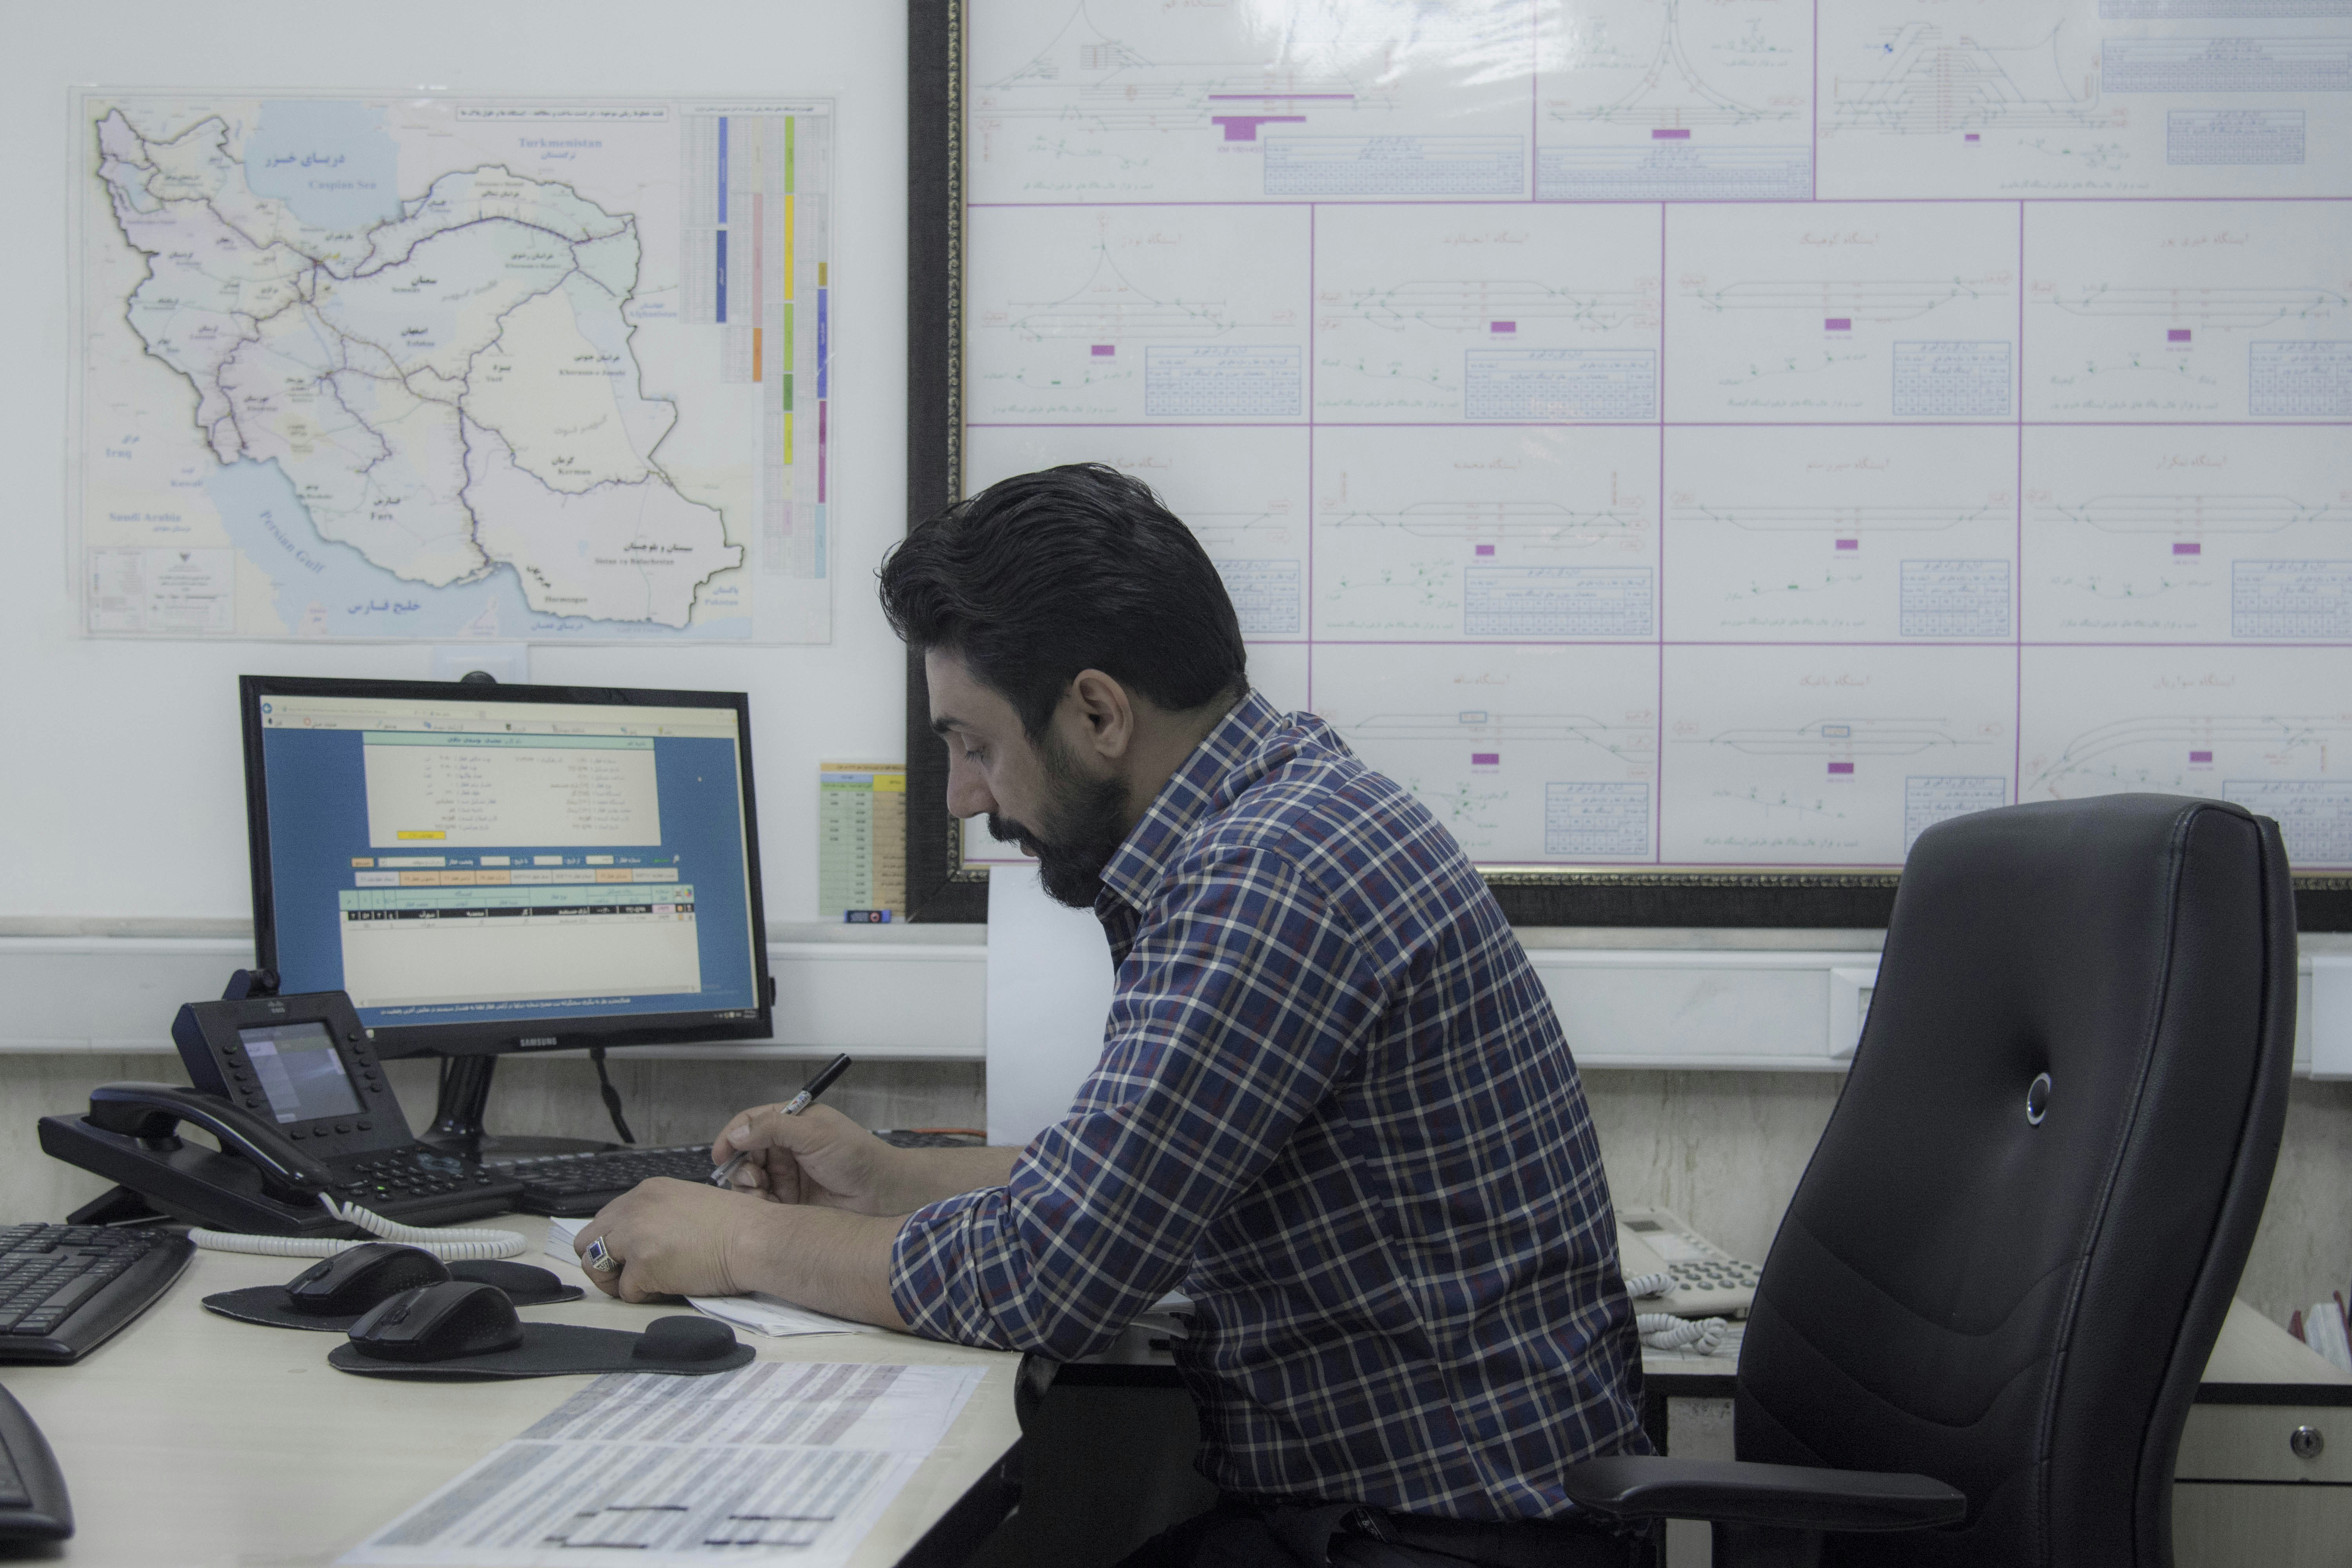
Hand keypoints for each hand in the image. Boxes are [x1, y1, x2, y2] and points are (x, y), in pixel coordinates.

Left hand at [574, 1178, 756, 1303]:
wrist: (755, 1239)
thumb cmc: (736, 1226)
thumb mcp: (687, 1203)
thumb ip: (657, 1216)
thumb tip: (642, 1242)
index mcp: (647, 1191)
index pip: (606, 1219)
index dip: (616, 1243)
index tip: (633, 1255)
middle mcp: (634, 1208)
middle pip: (588, 1241)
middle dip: (603, 1262)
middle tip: (628, 1275)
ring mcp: (635, 1236)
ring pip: (593, 1265)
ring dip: (615, 1280)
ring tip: (646, 1283)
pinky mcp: (643, 1265)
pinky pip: (625, 1292)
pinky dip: (644, 1296)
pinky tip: (670, 1286)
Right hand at [711, 1103, 904, 1213]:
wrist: (882, 1195)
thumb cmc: (856, 1157)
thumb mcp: (814, 1133)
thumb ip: (773, 1128)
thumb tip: (737, 1134)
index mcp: (791, 1122)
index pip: (750, 1123)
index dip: (732, 1137)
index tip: (721, 1155)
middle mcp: (785, 1148)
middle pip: (744, 1153)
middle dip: (740, 1165)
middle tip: (755, 1178)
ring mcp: (785, 1175)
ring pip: (748, 1179)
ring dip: (748, 1186)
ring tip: (763, 1191)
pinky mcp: (788, 1201)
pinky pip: (760, 1202)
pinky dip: (757, 1204)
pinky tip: (770, 1207)